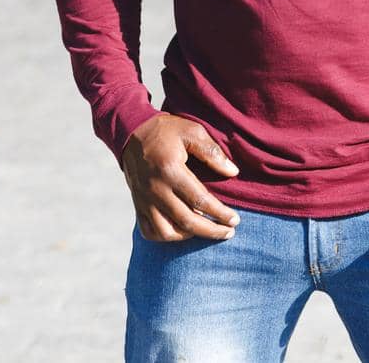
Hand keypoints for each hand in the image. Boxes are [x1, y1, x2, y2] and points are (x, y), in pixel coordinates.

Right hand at [121, 113, 241, 242]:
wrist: (132, 133)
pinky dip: (166, 237)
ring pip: (166, 232)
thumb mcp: (192, 131)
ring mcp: (144, 200)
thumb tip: (232, 172)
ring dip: (189, 237)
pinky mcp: (137, 205)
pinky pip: (149, 231)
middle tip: (228, 233)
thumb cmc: (167, 131)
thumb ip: (212, 152)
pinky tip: (182, 232)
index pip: (200, 200)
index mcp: (170, 170)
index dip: (220, 213)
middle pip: (186, 221)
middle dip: (211, 231)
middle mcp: (155, 189)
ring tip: (206, 230)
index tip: (235, 220)